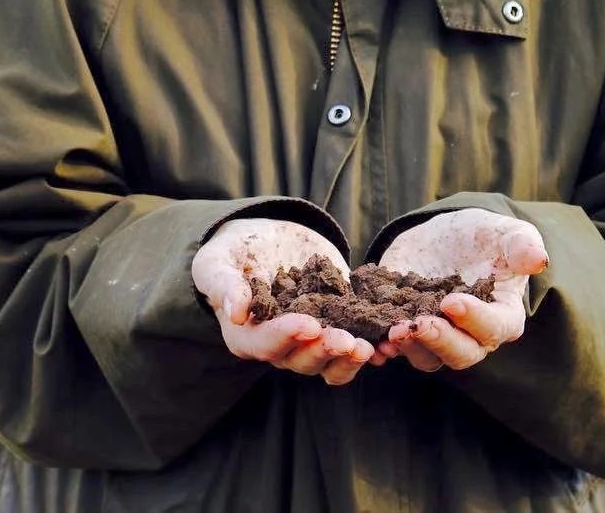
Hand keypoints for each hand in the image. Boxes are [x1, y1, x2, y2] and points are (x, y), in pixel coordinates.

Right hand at [192, 218, 373, 385]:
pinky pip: (350, 348)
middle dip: (325, 350)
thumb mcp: (217, 261)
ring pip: (329, 363)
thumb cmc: (231, 253)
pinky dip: (369, 350)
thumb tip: (236, 312)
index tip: (308, 324)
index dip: (287, 336)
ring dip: (349, 359)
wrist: (262, 240)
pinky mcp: (333, 327)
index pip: (265, 344)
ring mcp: (308, 341)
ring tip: (369, 348)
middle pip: (301, 360)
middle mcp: (278, 346)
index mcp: (246, 336)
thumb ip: (224, 284)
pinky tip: (387, 347)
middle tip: (347, 340)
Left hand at [375, 208, 547, 373]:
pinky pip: (397, 348)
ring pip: (426, 357)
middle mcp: (471, 335)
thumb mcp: (506, 232)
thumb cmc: (487, 237)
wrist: (448, 236)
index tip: (452, 302)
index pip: (494, 328)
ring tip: (391, 333)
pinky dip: (384, 348)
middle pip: (460, 354)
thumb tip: (538, 260)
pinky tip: (373, 340)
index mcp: (502, 315)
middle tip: (417, 323)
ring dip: (409, 347)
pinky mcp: (408, 327)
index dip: (474, 320)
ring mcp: (438, 335)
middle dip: (438, 341)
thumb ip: (522, 245)